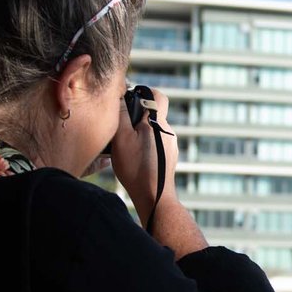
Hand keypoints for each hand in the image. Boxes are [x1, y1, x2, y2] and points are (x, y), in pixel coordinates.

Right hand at [108, 86, 177, 222]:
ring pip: (154, 130)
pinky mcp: (169, 158)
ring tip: (126, 146)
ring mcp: (171, 146)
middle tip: (122, 128)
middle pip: (153, 114)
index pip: (157, 95)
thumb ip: (122, 115)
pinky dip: (145, 146)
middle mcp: (168, 131)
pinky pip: (156, 144)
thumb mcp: (121, 138)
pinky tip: (134, 158)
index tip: (129, 101)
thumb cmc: (136, 168)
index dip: (143, 93)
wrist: (154, 197)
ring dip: (140, 133)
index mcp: (158, 122)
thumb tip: (120, 96)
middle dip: (137, 117)